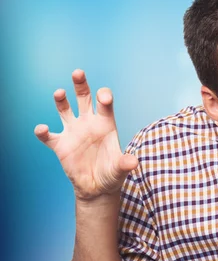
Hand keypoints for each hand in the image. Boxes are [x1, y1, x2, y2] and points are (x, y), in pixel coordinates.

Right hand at [34, 69, 137, 200]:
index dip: (104, 98)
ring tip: (60, 93)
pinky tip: (41, 129)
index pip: (105, 105)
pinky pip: (48, 136)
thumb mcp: (120, 169)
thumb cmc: (112, 174)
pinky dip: (43, 132)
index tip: (103, 97)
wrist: (97, 187)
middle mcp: (89, 123)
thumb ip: (125, 163)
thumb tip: (133, 162)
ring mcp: (73, 132)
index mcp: (106, 124)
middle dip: (81, 85)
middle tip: (78, 73)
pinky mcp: (60, 145)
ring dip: (61, 101)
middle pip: (84, 98)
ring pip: (64, 110)